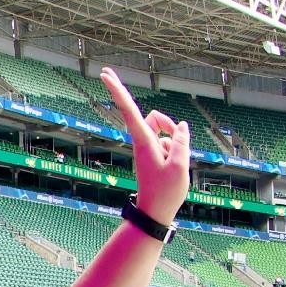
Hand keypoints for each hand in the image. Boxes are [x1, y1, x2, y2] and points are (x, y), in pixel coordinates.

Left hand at [99, 68, 189, 226]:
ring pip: (162, 129)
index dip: (118, 90)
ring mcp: (146, 148)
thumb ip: (181, 141)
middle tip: (142, 106)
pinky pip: (167, 142)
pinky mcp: (152, 154)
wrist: (154, 212)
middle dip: (154, 114)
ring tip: (174, 162)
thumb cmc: (166, 192)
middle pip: (151, 116)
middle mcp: (141, 142)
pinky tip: (173, 167)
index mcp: (143, 142)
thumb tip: (179, 125)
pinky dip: (175, 148)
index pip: (129, 110)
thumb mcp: (180, 165)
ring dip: (173, 138)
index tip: (104, 74)